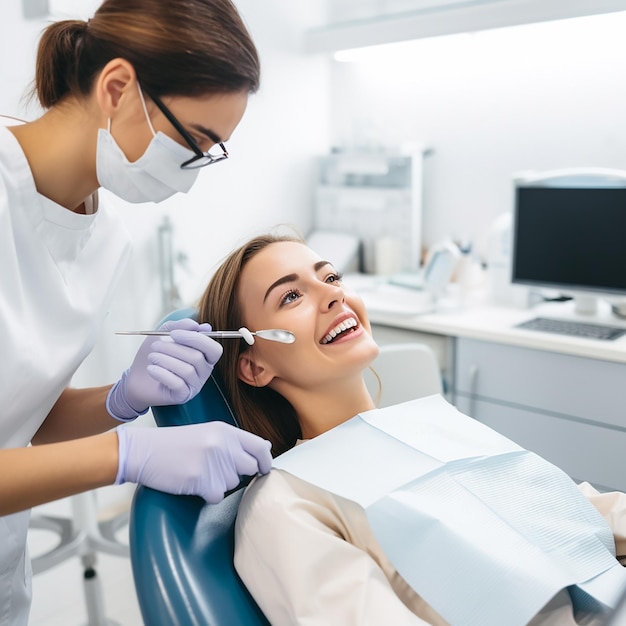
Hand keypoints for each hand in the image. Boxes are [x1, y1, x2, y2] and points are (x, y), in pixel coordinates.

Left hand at [107, 318, 222, 420]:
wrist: (137, 377)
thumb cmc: (154, 354)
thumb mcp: (164, 334)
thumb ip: (181, 326)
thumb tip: (201, 326)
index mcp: (205, 355)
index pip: (213, 348)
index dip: (196, 339)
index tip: (174, 334)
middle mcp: (204, 371)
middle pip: (197, 358)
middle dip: (174, 349)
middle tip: (155, 345)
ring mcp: (195, 385)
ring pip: (187, 370)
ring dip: (165, 360)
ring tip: (152, 357)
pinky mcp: (183, 396)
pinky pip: (178, 384)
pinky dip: (162, 374)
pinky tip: (151, 369)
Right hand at [115, 422, 272, 502]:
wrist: (145, 450)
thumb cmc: (176, 443)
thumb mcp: (209, 433)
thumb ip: (236, 441)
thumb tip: (265, 448)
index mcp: (226, 431)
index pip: (260, 447)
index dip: (265, 461)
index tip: (264, 469)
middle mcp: (223, 444)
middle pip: (249, 468)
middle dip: (238, 474)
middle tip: (219, 470)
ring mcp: (213, 462)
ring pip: (233, 484)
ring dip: (220, 483)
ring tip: (201, 472)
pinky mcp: (201, 480)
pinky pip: (217, 496)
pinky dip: (207, 494)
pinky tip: (194, 483)